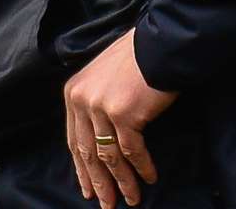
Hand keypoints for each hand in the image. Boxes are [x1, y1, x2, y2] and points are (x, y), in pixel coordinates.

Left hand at [63, 28, 178, 207]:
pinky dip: (141, 167)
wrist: (161, 43)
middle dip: (99, 182)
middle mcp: (82, 100)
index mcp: (74, 92)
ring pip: (110, 156)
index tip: (88, 189)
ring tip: (131, 199)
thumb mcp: (104, 75)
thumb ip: (95, 101)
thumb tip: (99, 136)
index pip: (75, 140)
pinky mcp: (123, 114)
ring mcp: (101, 108)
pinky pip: (132, 150)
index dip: (82, 169)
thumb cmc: (138, 56)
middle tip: (106, 204)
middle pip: (88, 152)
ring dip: (122, 181)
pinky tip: (149, 178)